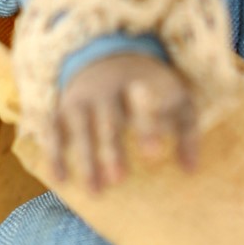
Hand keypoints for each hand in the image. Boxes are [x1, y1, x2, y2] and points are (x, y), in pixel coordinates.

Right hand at [39, 52, 199, 191]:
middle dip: (112, 150)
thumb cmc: (150, 85)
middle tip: (120, 178)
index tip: (153, 155)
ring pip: (80, 130)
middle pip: (108, 122)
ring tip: (96, 192)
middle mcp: (105, 89)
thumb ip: (187, 131)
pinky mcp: (61, 107)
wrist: (107, 53)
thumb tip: (190, 170)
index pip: (142, 106)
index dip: (147, 129)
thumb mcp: (176, 97)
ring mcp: (80, 98)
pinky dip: (54, 154)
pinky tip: (60, 179)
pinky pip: (53, 130)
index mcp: (137, 83)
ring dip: (86, 160)